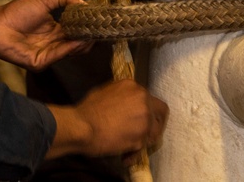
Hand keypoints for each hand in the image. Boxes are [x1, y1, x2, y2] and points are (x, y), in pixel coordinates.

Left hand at [0, 0, 91, 70]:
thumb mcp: (45, 0)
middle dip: (90, 35)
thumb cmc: (17, 12)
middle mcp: (55, 43)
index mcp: (56, 29)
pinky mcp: (42, 62)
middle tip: (101, 28)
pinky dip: (70, 48)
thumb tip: (85, 3)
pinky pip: (60, 55)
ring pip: (72, 50)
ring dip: (83, 42)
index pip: (78, 30)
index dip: (88, 25)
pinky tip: (79, 39)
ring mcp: (49, 53)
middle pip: (78, 43)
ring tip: (92, 32)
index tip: (100, 19)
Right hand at [46, 79, 168, 159]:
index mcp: (133, 86)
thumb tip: (125, 105)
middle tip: (145, 133)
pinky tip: (125, 156)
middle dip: (154, 123)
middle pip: (160, 111)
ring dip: (144, 139)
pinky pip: (143, 146)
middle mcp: (143, 98)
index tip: (140, 119)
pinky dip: (135, 153)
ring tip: (130, 147)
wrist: (82, 126)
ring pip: (154, 131)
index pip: (149, 98)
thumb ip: (121, 97)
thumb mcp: (105, 93)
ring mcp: (145, 117)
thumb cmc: (87, 110)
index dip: (146, 110)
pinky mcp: (142, 135)